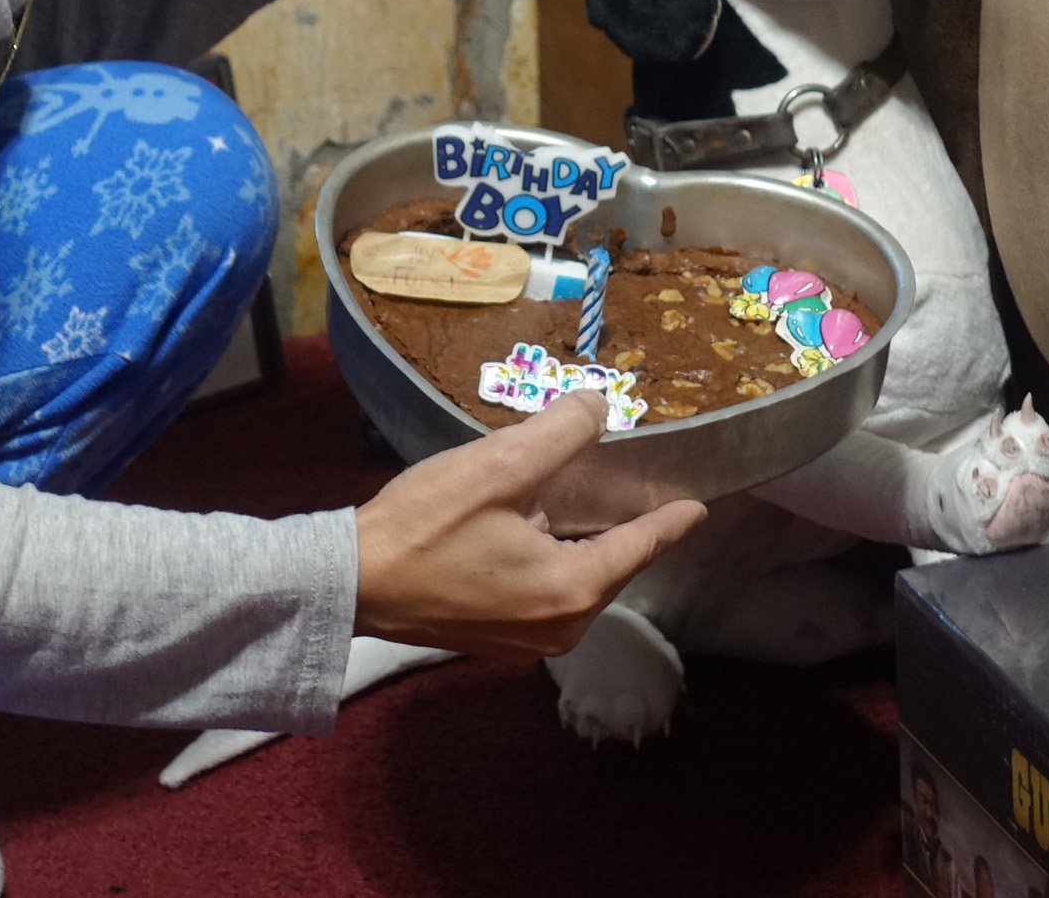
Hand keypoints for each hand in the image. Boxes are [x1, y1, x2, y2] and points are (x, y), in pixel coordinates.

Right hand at [353, 392, 706, 659]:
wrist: (352, 582)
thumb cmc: (424, 525)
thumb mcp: (496, 467)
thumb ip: (558, 434)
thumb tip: (598, 404)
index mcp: (571, 591)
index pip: (637, 548)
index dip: (667, 523)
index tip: (696, 509)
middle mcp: (560, 630)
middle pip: (604, 568)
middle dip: (613, 529)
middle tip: (624, 492)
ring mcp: (525, 643)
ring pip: (571, 584)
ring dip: (573, 547)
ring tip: (566, 508)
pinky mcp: (493, 641)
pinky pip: (541, 599)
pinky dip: (544, 566)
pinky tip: (521, 537)